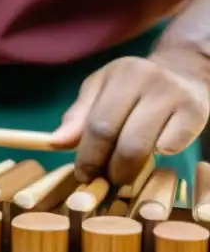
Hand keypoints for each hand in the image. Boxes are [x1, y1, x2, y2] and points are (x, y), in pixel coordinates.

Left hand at [51, 52, 209, 184]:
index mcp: (121, 74)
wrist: (185, 72)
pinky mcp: (197, 112)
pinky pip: (172, 146)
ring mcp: (176, 95)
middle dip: (107, 168)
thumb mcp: (100, 91)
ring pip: (143, 148)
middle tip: (104, 179)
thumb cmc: (133, 87)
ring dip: (129, 170)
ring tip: (124, 173)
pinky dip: (159, 156)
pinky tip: (155, 153)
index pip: (97, 125)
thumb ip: (78, 116)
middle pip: (119, 139)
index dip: (87, 156)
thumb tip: (56, 142)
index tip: (82, 174)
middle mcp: (150, 80)